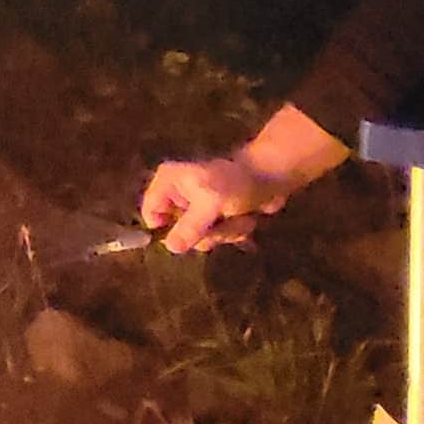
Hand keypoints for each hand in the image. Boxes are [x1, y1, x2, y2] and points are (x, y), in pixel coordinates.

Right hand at [139, 152, 292, 252]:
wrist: (273, 175)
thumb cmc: (236, 182)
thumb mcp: (210, 204)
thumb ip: (189, 227)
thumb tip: (170, 248)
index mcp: (168, 182)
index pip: (150, 211)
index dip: (162, 228)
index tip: (182, 238)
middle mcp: (179, 195)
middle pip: (177, 230)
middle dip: (204, 232)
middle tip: (219, 222)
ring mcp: (199, 207)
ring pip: (201, 237)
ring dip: (224, 233)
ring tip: (237, 217)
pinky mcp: (217, 217)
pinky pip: (217, 236)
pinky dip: (233, 232)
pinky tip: (244, 219)